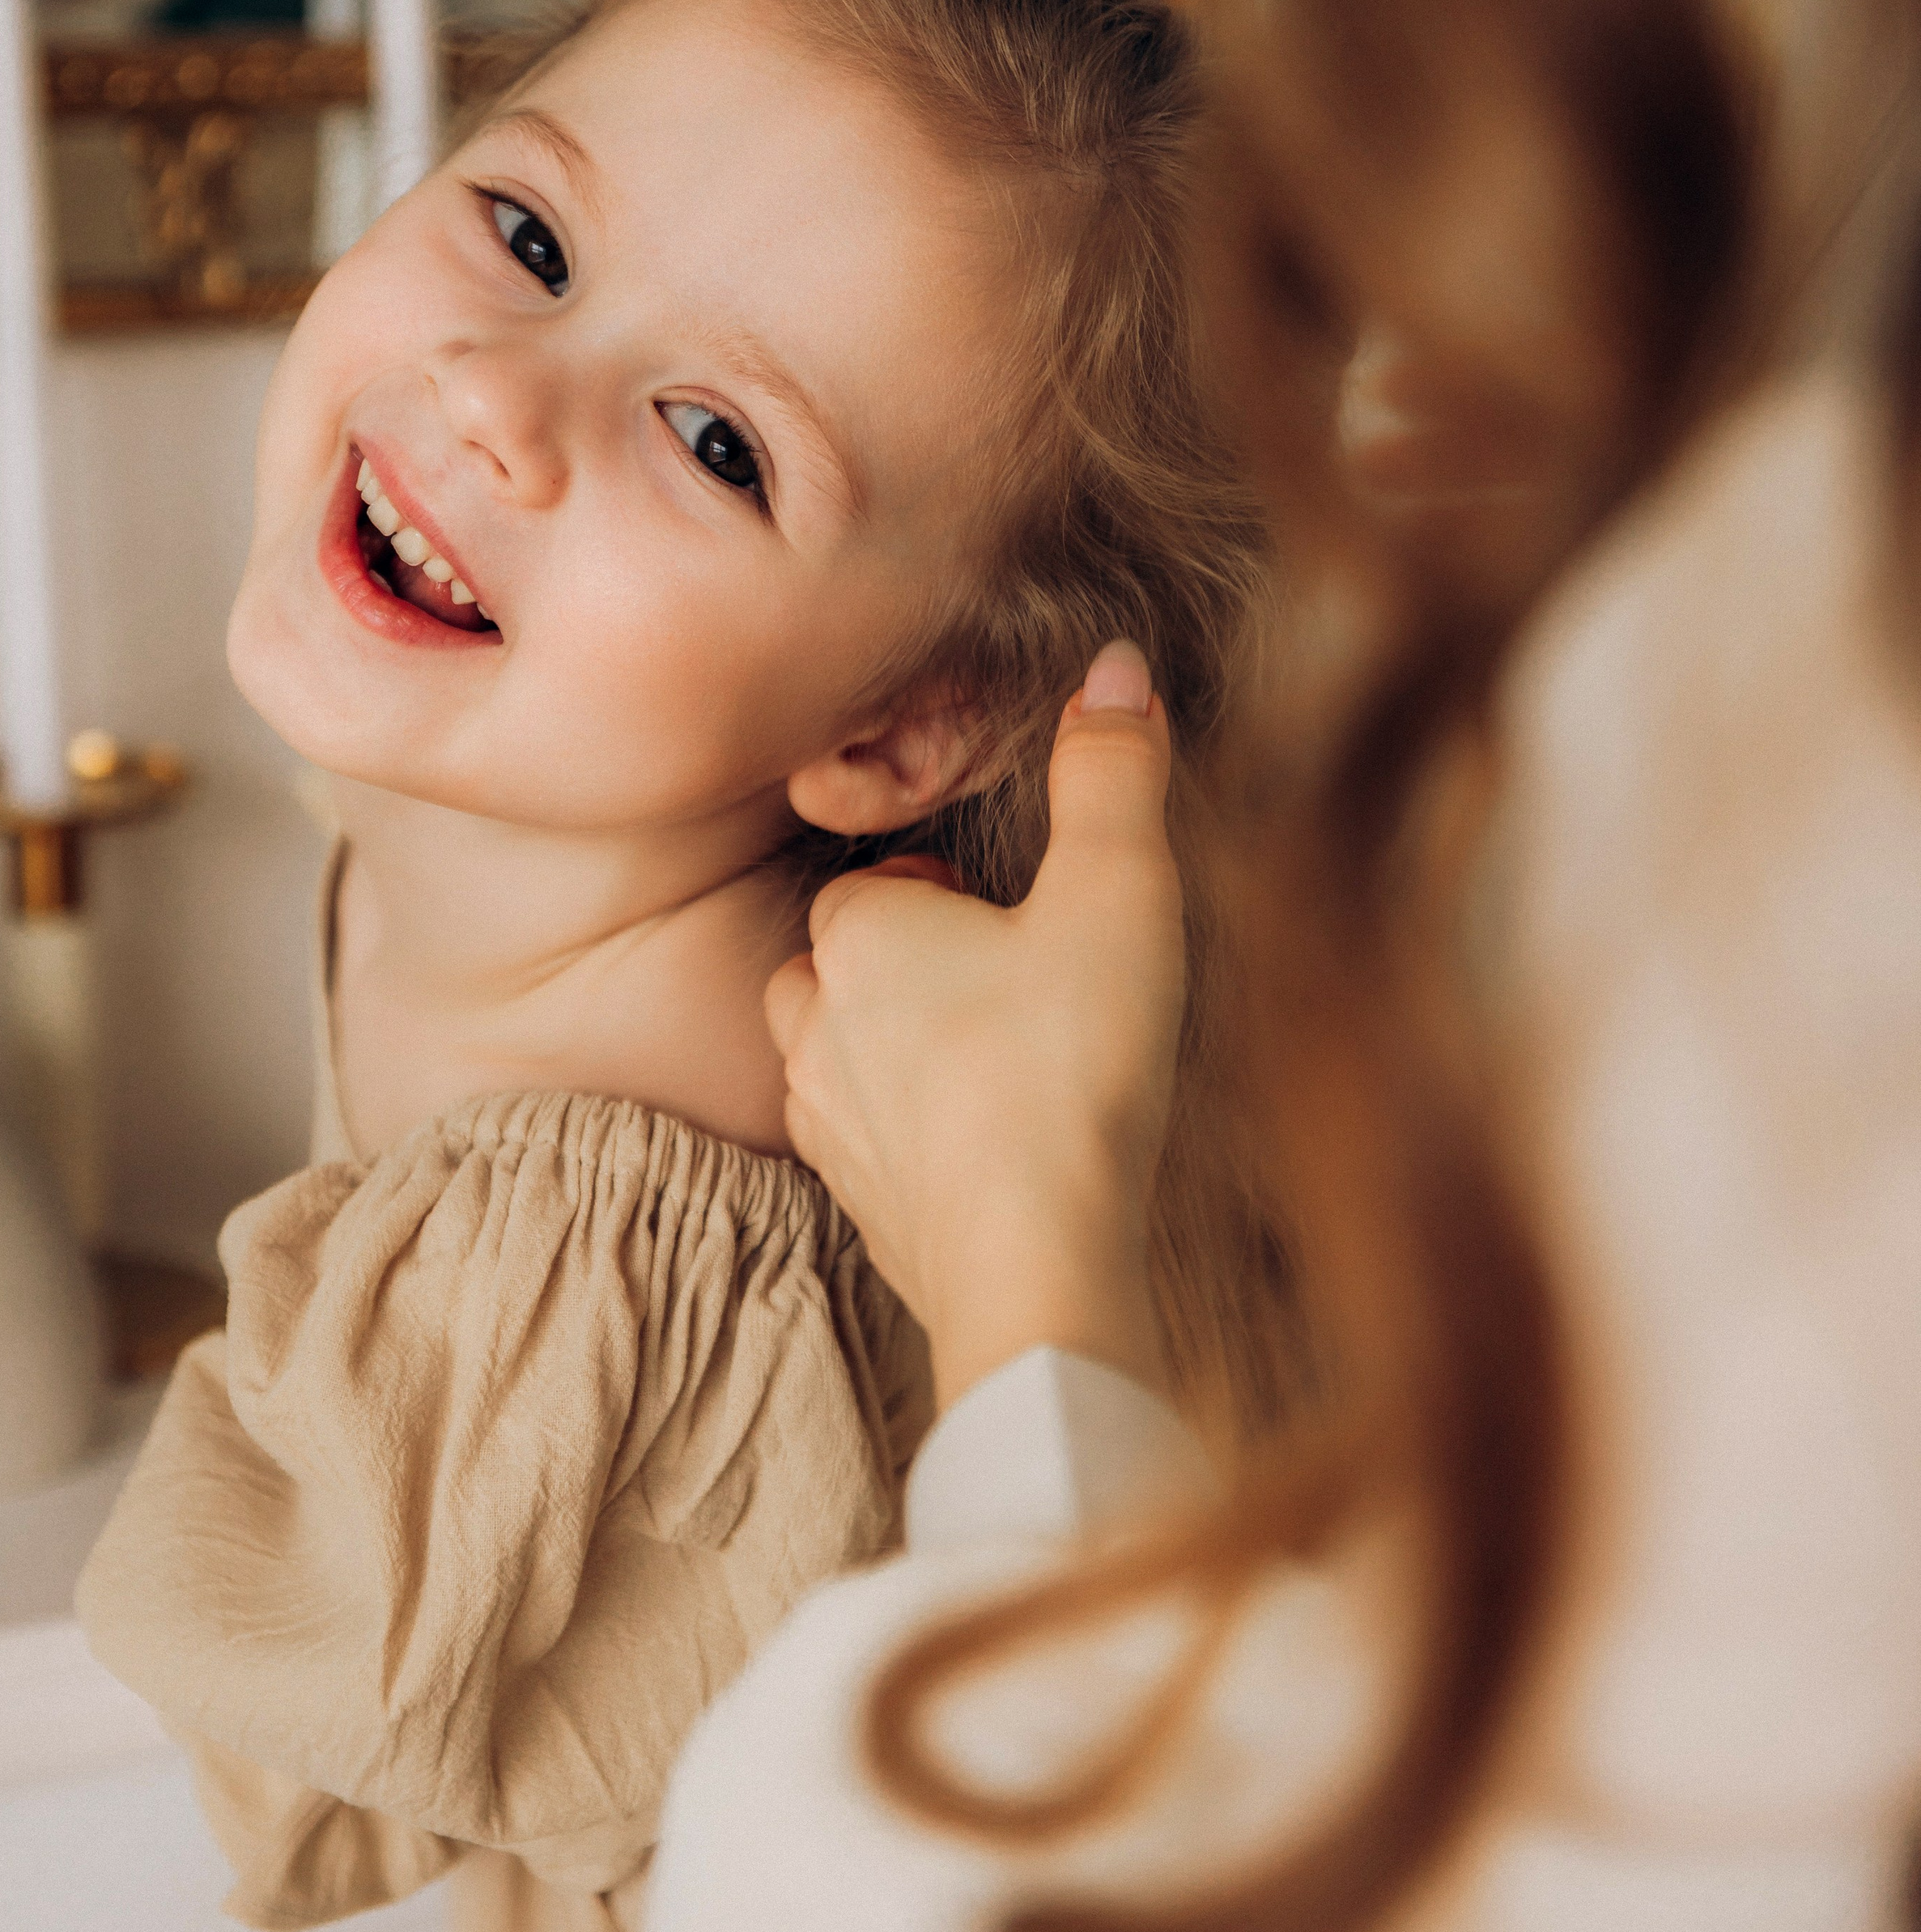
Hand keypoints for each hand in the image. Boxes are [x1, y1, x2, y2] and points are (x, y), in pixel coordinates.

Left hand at [765, 641, 1185, 1410]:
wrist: (1037, 1267)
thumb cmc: (1070, 1069)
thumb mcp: (1117, 893)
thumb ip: (1113, 774)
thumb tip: (1116, 664)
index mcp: (859, 937)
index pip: (874, 883)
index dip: (944, 889)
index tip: (1015, 915)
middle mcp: (814, 1026)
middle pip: (840, 964)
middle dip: (908, 963)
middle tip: (1009, 979)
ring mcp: (828, 1127)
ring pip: (837, 1056)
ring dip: (897, 1049)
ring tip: (997, 1058)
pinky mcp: (860, 1210)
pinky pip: (867, 1147)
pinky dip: (914, 1137)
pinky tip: (989, 1150)